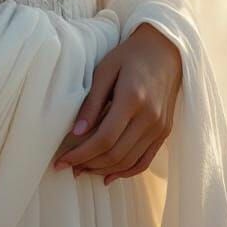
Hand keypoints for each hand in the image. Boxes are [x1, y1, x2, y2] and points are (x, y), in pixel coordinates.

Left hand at [52, 23, 181, 185]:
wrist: (165, 51)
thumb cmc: (130, 56)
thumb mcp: (105, 70)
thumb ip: (91, 101)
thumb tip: (76, 133)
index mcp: (132, 99)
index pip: (104, 138)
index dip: (81, 153)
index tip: (62, 160)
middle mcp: (149, 118)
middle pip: (116, 154)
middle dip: (88, 165)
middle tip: (68, 167)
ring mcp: (159, 128)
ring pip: (129, 162)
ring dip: (104, 170)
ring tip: (83, 170)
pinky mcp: (164, 132)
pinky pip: (144, 161)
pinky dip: (125, 172)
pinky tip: (108, 175)